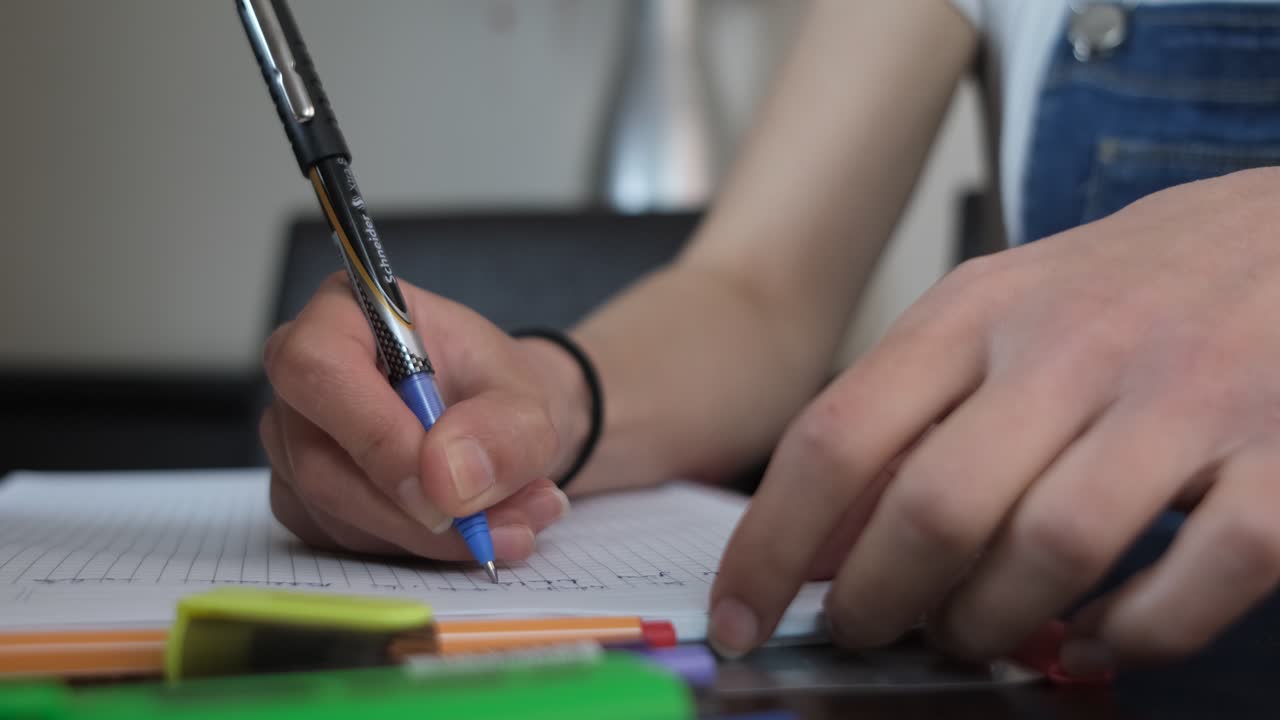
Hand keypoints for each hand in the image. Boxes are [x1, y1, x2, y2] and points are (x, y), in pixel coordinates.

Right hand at [260, 272, 581, 561]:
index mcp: (343, 314)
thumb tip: (446, 478)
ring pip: (337, 515)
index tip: (446, 489)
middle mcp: (299, 380)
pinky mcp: (303, 501)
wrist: (498, 425)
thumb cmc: (496, 391)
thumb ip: (503, 431)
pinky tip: (473, 532)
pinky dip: (417, 550)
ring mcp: (292, 444)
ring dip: (433, 538)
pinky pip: (344, 545)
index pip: (318, 369)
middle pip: (322, 464)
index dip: (376, 437)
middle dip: (418, 513)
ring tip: (514, 523)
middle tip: (507, 527)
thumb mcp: (527, 400)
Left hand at [711, 168, 1279, 673]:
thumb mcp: (1000, 311)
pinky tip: (1096, 640)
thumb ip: (908, 412)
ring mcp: (1185, 397)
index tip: (736, 616)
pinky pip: (1200, 576)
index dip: (770, 545)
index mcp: (980, 307)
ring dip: (991, 624)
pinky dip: (1134, 634)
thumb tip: (814, 540)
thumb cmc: (1130, 284)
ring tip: (973, 636)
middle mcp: (1074, 345)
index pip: (837, 436)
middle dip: (878, 601)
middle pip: (934, 507)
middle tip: (866, 632)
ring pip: (1052, 547)